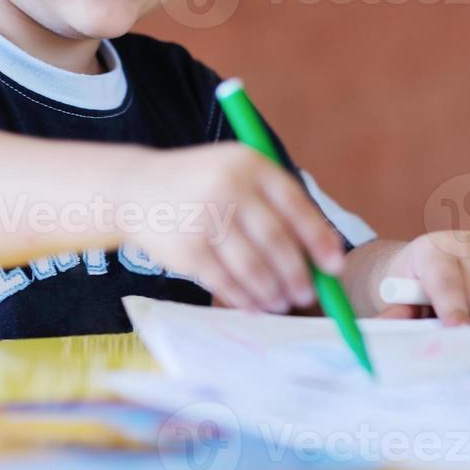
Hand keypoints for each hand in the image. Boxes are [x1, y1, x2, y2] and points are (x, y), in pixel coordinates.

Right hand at [128, 143, 344, 313]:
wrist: (135, 188)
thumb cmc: (199, 185)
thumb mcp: (234, 172)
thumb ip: (272, 203)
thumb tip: (318, 254)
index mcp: (249, 164)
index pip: (295, 205)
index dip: (319, 239)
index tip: (334, 266)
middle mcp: (228, 186)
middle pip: (277, 240)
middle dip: (297, 274)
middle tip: (307, 294)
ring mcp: (205, 218)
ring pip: (253, 267)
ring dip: (273, 292)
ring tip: (281, 302)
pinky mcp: (187, 249)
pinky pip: (226, 281)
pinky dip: (245, 299)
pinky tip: (254, 306)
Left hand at [377, 231, 469, 325]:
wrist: (430, 258)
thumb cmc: (414, 282)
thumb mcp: (399, 296)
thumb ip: (398, 313)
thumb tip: (391, 326)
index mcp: (430, 251)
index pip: (446, 282)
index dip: (454, 308)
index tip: (460, 330)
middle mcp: (462, 243)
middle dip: (469, 318)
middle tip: (454, 319)